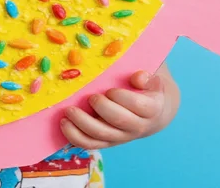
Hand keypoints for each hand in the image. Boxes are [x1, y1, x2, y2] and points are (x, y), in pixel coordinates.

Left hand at [60, 68, 176, 149]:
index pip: (139, 106)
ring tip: (69, 112)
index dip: (124, 98)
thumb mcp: (153, 78)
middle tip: (91, 97)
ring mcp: (121, 136)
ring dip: (82, 125)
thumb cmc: (148, 88)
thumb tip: (138, 77)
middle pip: (118, 121)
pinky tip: (64, 125)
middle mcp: (136, 126)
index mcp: (151, 109)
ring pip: (101, 136)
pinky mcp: (107, 141)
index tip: (111, 90)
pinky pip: (90, 143)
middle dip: (102, 109)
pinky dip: (75, 136)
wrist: (154, 112)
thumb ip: (147, 76)